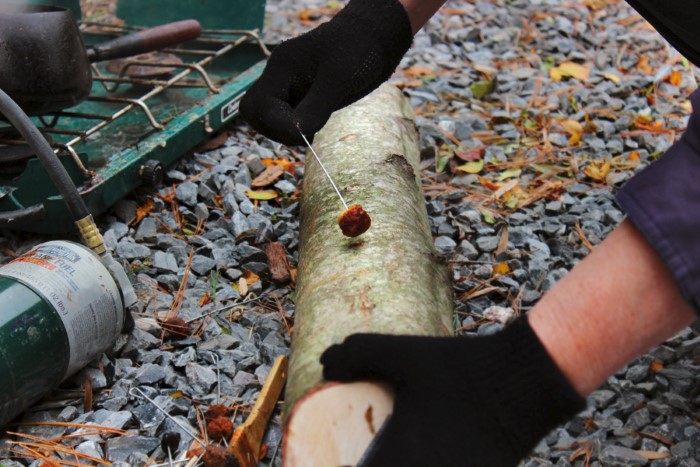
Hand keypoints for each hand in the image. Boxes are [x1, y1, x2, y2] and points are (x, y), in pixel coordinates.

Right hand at [239, 0, 412, 145]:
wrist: (373, 38)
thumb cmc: (358, 50)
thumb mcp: (339, 80)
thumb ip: (316, 108)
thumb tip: (299, 134)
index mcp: (281, 67)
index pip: (261, 107)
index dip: (280, 128)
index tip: (309, 136)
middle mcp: (278, 75)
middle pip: (252, 111)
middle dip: (274, 130)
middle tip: (305, 135)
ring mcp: (286, 84)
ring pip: (264, 116)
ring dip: (282, 130)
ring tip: (312, 131)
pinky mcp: (298, 94)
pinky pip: (281, 115)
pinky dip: (292, 127)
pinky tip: (314, 125)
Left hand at [320, 316, 585, 466]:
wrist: (526, 381)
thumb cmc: (461, 369)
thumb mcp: (404, 353)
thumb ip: (359, 354)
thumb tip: (325, 363)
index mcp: (398, 459)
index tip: (322, 461)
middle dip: (364, 466)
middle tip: (358, 453)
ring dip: (392, 466)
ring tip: (379, 452)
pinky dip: (417, 465)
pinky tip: (414, 449)